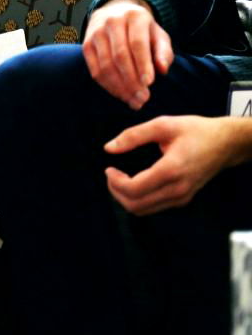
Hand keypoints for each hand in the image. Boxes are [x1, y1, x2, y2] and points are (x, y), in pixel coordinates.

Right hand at [83, 0, 173, 109]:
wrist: (115, 13)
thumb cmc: (141, 29)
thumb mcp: (158, 34)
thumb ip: (163, 51)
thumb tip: (162, 70)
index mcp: (134, 16)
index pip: (137, 43)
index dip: (142, 64)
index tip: (149, 83)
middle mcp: (112, 22)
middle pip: (120, 56)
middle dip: (131, 81)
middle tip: (143, 99)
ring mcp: (96, 34)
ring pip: (106, 65)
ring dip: (119, 87)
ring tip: (133, 101)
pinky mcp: (86, 45)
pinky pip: (95, 70)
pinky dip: (108, 85)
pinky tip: (120, 94)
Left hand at [104, 115, 250, 214]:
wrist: (226, 143)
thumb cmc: (196, 131)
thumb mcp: (163, 124)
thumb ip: (133, 135)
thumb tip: (108, 148)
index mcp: (172, 169)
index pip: (134, 189)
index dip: (115, 182)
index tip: (109, 169)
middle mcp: (177, 188)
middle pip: (135, 205)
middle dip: (116, 192)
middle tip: (111, 175)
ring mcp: (182, 196)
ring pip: (143, 210)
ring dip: (125, 197)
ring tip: (120, 179)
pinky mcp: (183, 198)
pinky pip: (153, 207)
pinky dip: (138, 199)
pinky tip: (134, 182)